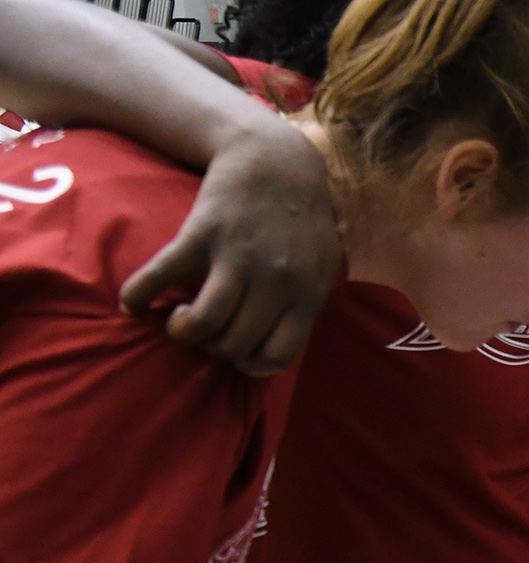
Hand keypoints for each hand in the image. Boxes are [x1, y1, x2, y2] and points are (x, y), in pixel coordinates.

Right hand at [120, 114, 337, 376]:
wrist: (276, 159)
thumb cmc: (301, 218)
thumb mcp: (324, 263)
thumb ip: (307, 303)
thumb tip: (280, 348)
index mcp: (306, 292)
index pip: (277, 354)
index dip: (252, 364)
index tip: (238, 354)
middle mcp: (275, 280)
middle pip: (235, 344)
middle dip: (216, 349)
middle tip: (209, 332)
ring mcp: (238, 257)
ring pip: (205, 323)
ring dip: (185, 333)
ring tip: (181, 324)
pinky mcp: (202, 233)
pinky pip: (163, 275)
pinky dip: (139, 295)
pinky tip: (131, 306)